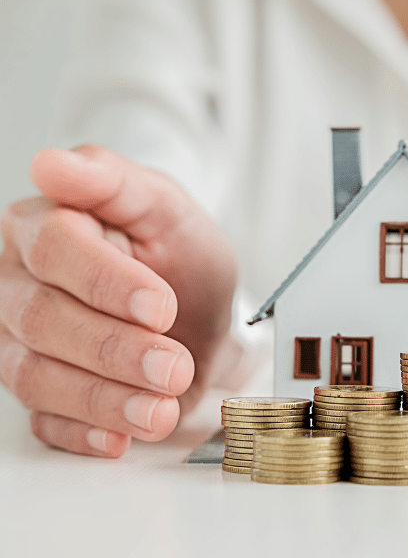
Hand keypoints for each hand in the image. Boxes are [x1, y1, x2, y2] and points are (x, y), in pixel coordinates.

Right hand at [0, 145, 238, 456]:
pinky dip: (83, 434)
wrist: (194, 308)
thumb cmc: (174, 252)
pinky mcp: (41, 391)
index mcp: (41, 227)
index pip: (53, 249)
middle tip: (174, 366)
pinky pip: (44, 421)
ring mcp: (20, 343)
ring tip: (161, 410)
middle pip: (41, 320)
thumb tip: (52, 164)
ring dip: (104, 399)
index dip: (105, 282)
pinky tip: (120, 439)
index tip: (160, 306)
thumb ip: (115, 182)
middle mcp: (18, 285)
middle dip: (113, 349)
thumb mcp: (165, 207)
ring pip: (36, 376)